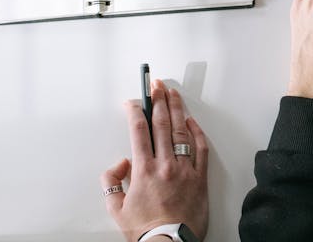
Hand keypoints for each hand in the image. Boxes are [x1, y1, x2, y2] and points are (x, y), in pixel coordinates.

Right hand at [102, 82, 208, 240]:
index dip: (136, 111)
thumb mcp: (115, 208)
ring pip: (181, 131)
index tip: (133, 102)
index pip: (139, 131)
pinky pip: (200, 149)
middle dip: (158, 100)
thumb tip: (119, 165)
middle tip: (156, 85)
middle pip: (162, 124)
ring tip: (173, 94)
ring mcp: (184, 169)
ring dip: (177, 109)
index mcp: (143, 170)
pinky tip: (192, 121)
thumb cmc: (146, 229)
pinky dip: (197, 133)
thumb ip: (112, 182)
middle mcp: (165, 164)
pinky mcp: (199, 177)